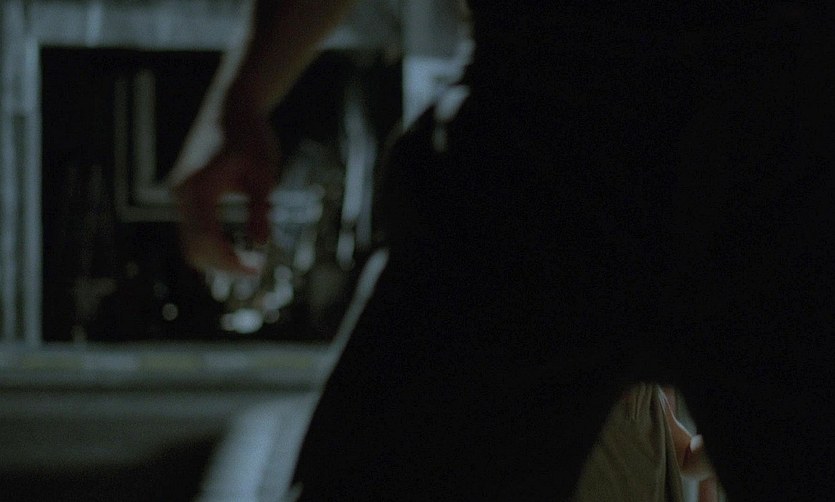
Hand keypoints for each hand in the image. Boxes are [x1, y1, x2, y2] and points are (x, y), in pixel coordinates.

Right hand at [174, 107, 278, 274]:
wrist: (232, 108)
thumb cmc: (251, 138)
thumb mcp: (263, 173)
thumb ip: (260, 210)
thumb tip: (261, 245)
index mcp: (199, 189)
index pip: (207, 240)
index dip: (230, 262)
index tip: (256, 270)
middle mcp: (182, 194)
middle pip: (194, 248)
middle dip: (223, 265)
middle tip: (255, 270)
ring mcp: (180, 195)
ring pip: (190, 243)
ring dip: (216, 258)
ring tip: (249, 262)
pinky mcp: (185, 196)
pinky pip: (193, 232)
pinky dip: (212, 246)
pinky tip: (236, 248)